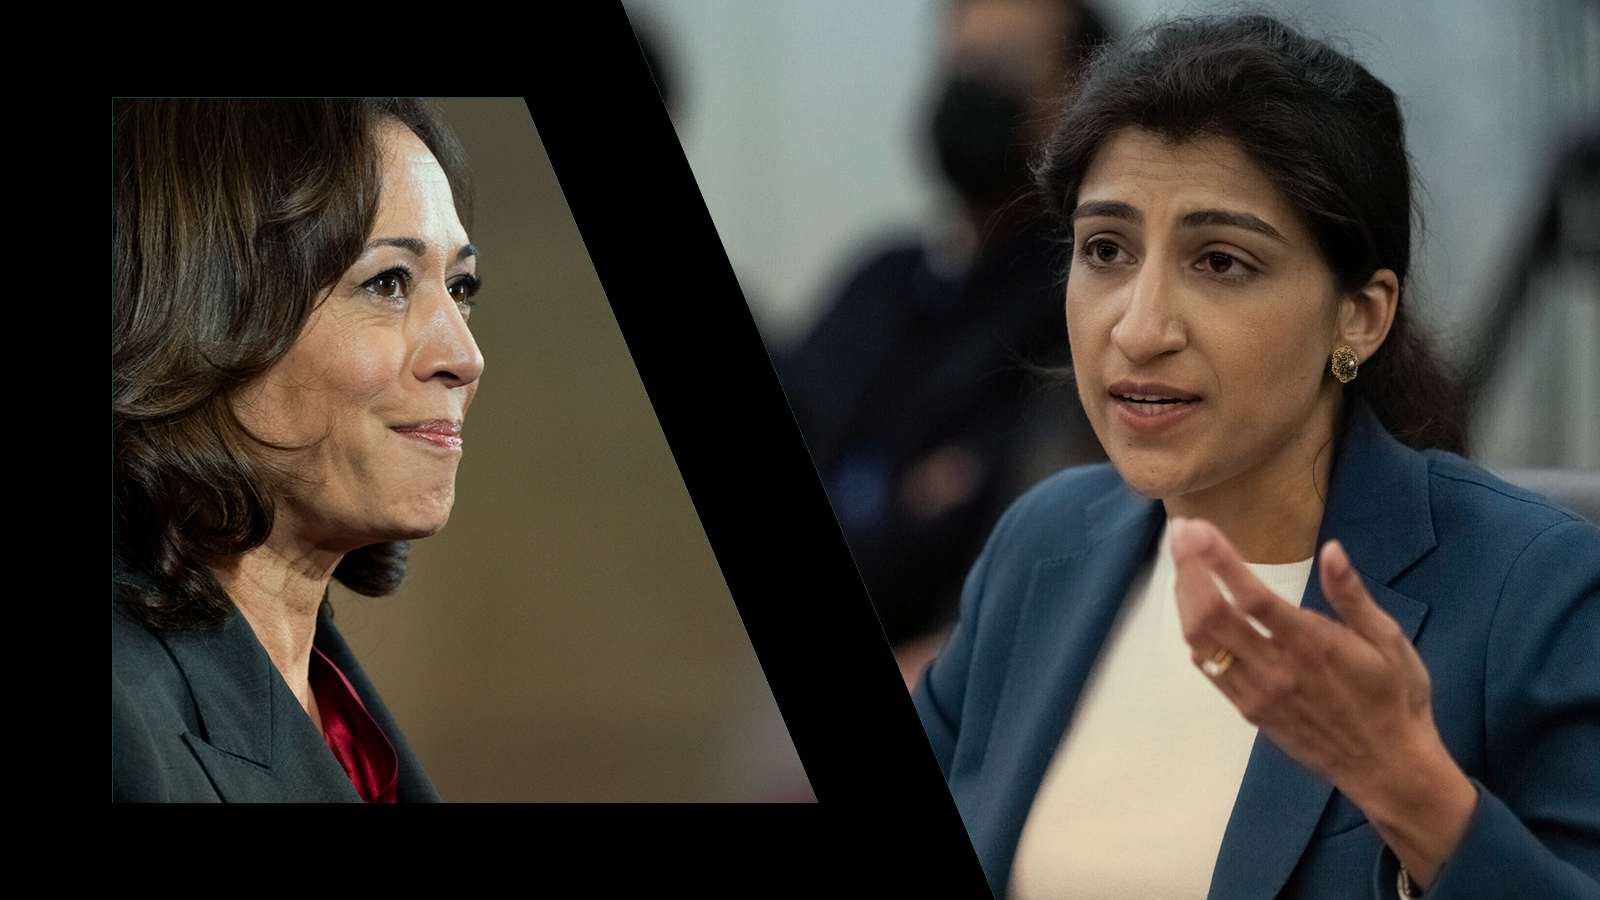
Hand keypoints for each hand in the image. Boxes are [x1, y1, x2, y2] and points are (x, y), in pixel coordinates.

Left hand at [1168, 517, 1475, 887]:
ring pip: (1201, 641)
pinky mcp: (1248, 709)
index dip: (1219, 562)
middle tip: (1179, 533)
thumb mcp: (1388, 641)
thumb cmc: (1395, 698)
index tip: (1198, 530)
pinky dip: (1193, 632)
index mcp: (1311, 646)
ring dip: (1184, 596)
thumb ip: (1352, 595)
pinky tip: (1192, 607)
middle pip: (1212, 614)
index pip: (1252, 598)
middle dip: (1189, 569)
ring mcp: (1256, 692)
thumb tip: (1333, 550)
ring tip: (1181, 561)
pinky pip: (1208, 667)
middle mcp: (1275, 669)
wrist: (1387, 768)